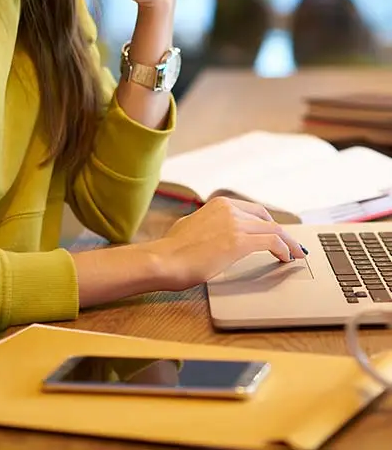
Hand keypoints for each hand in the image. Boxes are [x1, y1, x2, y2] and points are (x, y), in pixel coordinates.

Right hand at [148, 197, 306, 290]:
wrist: (165, 259)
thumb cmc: (173, 249)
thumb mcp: (190, 225)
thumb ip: (206, 224)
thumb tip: (211, 230)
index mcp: (218, 204)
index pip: (252, 210)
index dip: (268, 223)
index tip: (276, 232)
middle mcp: (228, 209)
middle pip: (266, 218)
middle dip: (282, 232)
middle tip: (292, 244)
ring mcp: (235, 223)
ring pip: (274, 229)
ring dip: (288, 242)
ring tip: (296, 253)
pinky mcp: (240, 241)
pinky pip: (272, 242)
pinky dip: (284, 249)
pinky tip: (286, 258)